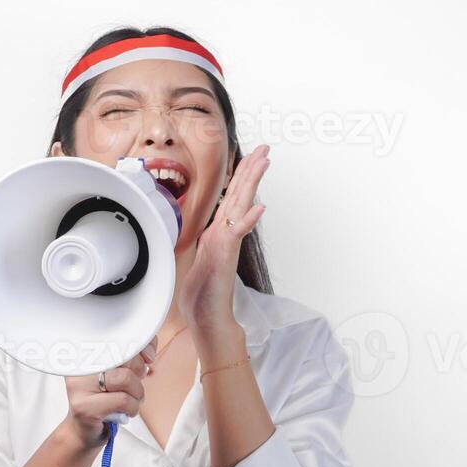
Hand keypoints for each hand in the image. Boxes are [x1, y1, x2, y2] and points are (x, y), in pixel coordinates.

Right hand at [59, 338, 157, 449]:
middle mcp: (79, 364)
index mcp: (87, 350)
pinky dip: (132, 408)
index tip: (148, 358)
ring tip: (130, 401)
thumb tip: (148, 351)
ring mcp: (79, 385)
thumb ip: (135, 356)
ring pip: (125, 378)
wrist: (85, 431)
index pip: (120, 336)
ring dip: (137, 393)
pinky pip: (123, 400)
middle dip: (139, 373)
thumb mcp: (122, 373)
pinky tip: (124, 412)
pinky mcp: (83, 406)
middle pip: (125, 355)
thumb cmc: (106, 399)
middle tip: (133, 387)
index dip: (141, 346)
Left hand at [179, 143, 269, 333]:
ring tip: (265, 162)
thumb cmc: (203, 294)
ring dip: (252, 182)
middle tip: (266, 148)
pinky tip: (260, 207)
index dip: (240, 175)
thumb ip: (209, 244)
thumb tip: (212, 233)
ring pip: (241, 206)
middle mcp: (225, 233)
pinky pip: (237, 234)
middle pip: (240, 194)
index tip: (250, 156)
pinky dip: (248, 220)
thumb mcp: (200, 259)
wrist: (207, 318)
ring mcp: (227, 243)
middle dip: (252, 169)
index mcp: (217, 232)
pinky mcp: (226, 255)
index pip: (231, 197)